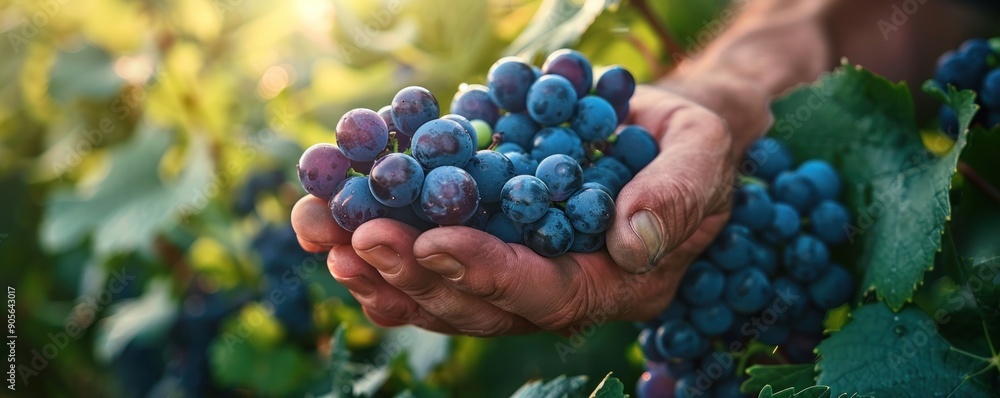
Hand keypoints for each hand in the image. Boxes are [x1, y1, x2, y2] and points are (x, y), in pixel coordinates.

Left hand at [292, 85, 753, 335]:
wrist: (660, 131)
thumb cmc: (691, 144)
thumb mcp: (701, 156)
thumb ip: (675, 196)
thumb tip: (632, 244)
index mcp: (613, 282)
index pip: (546, 293)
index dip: (489, 273)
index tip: (433, 242)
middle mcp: (558, 289)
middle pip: (480, 304)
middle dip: (415, 274)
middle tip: (357, 238)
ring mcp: (519, 271)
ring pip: (445, 292)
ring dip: (382, 269)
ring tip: (326, 236)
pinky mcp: (491, 244)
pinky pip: (433, 264)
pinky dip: (385, 253)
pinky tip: (337, 238)